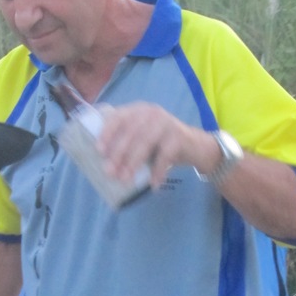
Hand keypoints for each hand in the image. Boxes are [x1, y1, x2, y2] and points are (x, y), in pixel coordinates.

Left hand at [96, 102, 219, 188]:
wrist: (196, 146)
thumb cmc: (162, 144)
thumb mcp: (142, 137)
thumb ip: (127, 141)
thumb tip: (104, 163)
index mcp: (138, 111)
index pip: (118, 117)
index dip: (107, 133)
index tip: (99, 150)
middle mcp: (151, 113)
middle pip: (130, 132)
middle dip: (118, 154)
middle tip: (110, 172)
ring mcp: (166, 123)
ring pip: (145, 143)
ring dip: (133, 163)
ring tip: (126, 179)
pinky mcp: (179, 137)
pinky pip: (165, 156)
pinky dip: (158, 171)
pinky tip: (153, 184)